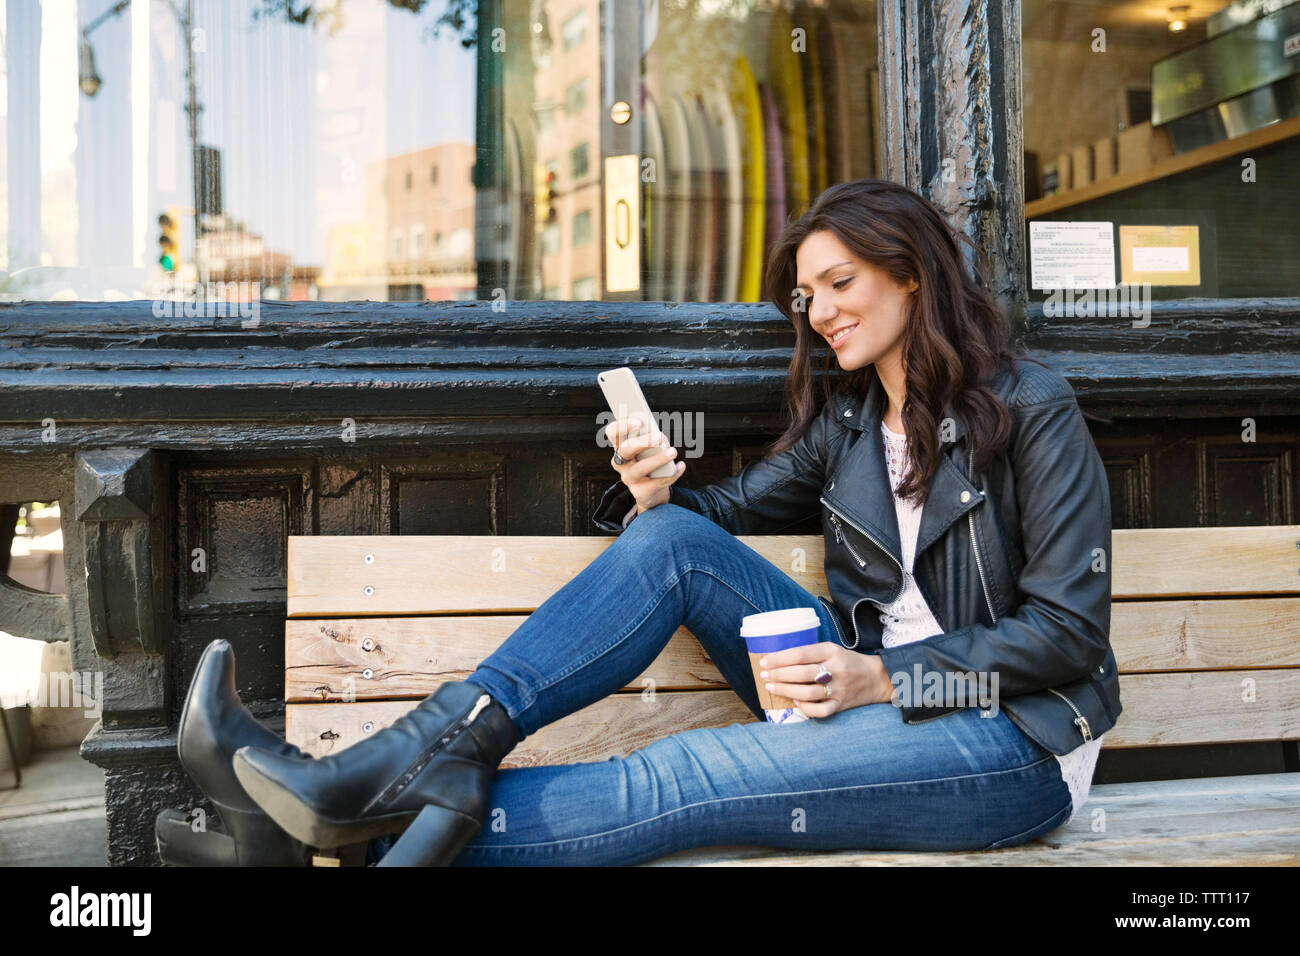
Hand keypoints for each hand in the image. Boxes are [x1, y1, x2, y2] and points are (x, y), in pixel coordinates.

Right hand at [603, 416, 684, 514]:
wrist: (651, 491)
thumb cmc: (650, 461)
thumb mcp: (649, 448)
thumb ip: (651, 438)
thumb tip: (660, 437)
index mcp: (620, 446)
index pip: (612, 432)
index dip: (623, 426)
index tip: (639, 422)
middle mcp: (620, 462)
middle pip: (626, 450)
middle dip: (642, 442)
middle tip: (659, 436)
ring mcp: (629, 478)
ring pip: (640, 468)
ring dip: (658, 459)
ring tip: (673, 451)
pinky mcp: (640, 492)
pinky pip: (657, 483)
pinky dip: (672, 474)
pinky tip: (680, 466)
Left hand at [757, 642, 895, 717]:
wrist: (877, 678)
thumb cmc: (848, 662)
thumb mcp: (833, 650)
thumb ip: (811, 654)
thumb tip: (778, 659)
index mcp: (832, 651)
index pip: (800, 654)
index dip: (779, 658)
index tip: (764, 661)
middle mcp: (836, 669)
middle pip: (801, 673)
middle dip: (778, 674)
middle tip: (764, 675)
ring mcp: (839, 689)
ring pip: (807, 692)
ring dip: (785, 690)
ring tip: (771, 687)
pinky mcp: (841, 704)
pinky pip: (821, 711)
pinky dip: (805, 708)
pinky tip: (794, 702)